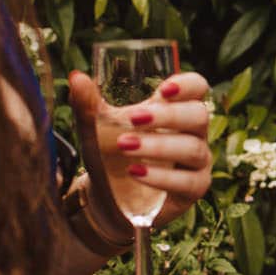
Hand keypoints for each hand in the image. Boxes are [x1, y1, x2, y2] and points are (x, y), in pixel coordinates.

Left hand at [69, 68, 212, 229]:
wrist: (106, 197)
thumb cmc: (109, 153)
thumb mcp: (95, 128)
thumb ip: (87, 104)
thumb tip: (77, 77)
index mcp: (174, 108)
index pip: (197, 88)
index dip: (187, 85)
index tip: (163, 89)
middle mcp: (192, 132)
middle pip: (198, 115)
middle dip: (168, 116)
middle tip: (134, 118)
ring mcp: (196, 162)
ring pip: (193, 148)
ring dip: (158, 146)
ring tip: (125, 146)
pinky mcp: (193, 189)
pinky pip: (188, 182)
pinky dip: (161, 177)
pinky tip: (136, 171)